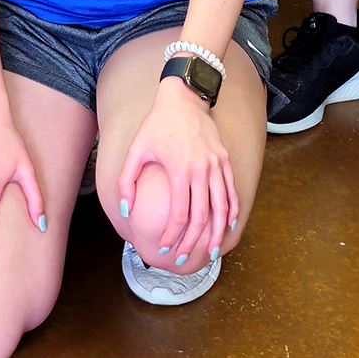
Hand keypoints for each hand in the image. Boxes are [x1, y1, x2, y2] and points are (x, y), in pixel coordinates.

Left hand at [116, 78, 237, 274]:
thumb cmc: (157, 124)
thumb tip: (126, 210)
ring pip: (222, 208)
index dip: (172, 235)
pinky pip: (232, 191)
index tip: (164, 248)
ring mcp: (217, 165)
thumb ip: (127, 181)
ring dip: (218, 234)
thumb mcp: (136, 149)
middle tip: (183, 259)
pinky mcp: (225, 160)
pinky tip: (228, 226)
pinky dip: (232, 212)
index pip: (179, 214)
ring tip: (212, 252)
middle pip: (202, 217)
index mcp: (179, 170)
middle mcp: (201, 170)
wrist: (184, 97)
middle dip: (192, 243)